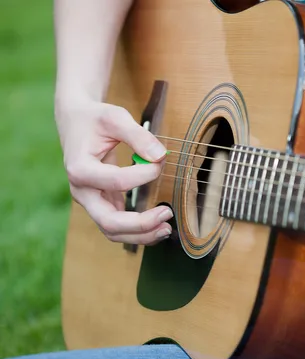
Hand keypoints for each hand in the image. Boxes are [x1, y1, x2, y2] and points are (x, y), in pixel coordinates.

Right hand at [56, 99, 172, 244]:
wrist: (76, 123)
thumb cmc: (94, 119)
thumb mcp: (114, 117)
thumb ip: (138, 135)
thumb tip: (160, 156)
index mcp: (80, 169)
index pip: (116, 181)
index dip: (143, 175)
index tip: (160, 162)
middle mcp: (82, 191)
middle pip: (109, 221)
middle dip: (140, 224)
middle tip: (167, 213)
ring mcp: (90, 201)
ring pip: (112, 231)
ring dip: (141, 234)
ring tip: (166, 228)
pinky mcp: (101, 203)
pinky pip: (118, 226)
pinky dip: (138, 231)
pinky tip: (158, 226)